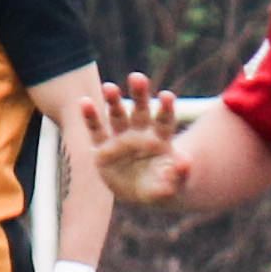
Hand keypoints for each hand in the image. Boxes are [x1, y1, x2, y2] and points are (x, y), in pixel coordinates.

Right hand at [85, 74, 187, 206]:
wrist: (140, 193)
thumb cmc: (161, 187)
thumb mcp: (172, 187)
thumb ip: (179, 174)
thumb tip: (185, 162)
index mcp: (160, 139)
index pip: (164, 121)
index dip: (165, 109)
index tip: (167, 96)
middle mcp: (140, 133)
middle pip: (141, 111)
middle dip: (140, 95)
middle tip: (137, 78)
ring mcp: (121, 138)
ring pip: (117, 115)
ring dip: (113, 100)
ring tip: (109, 87)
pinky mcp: (103, 148)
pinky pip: (96, 130)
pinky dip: (90, 117)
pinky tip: (84, 102)